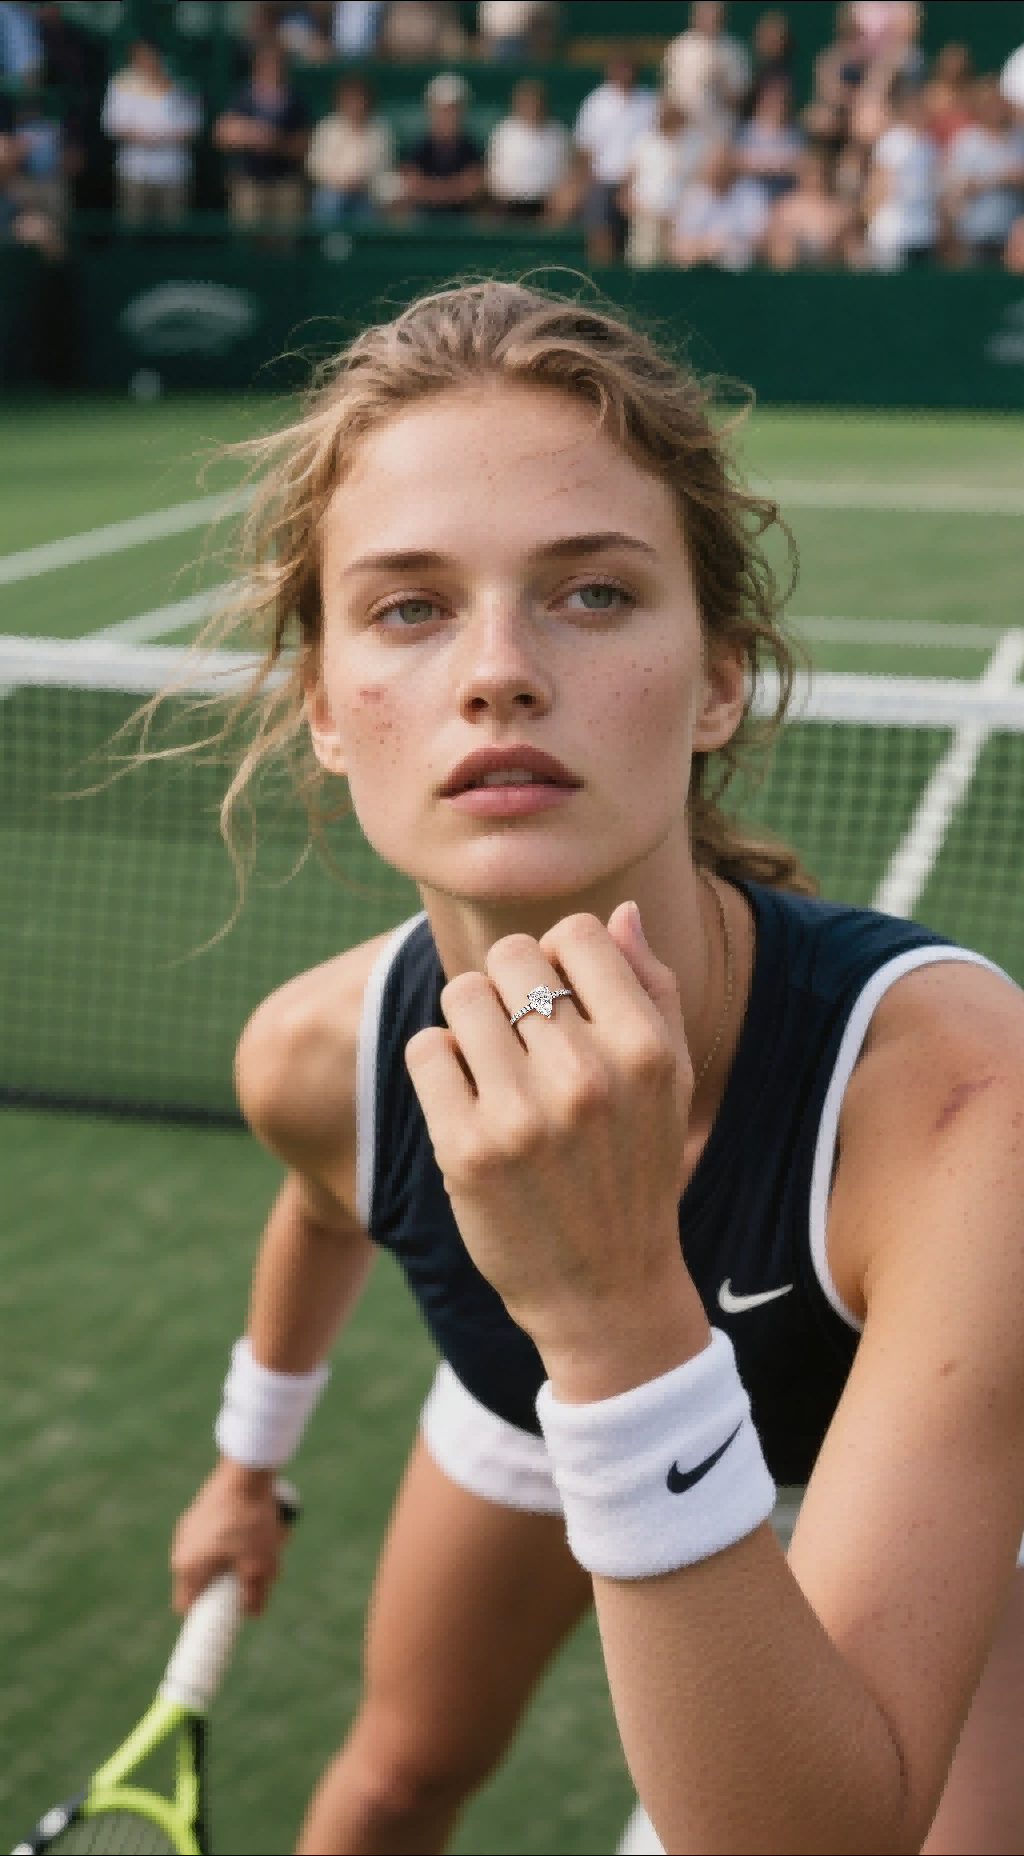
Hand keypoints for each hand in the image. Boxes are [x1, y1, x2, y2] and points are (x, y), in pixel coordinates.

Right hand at [171, 1459, 287, 1616]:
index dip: (207, 1616)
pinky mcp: (201, 1511)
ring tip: (267, 1547)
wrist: (247, 1470)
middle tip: (257, 1576)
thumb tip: (252, 1614)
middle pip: (206, 1581)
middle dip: (232, 1583)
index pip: (188, 1606)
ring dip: (239, 1558)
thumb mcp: (259, 1565)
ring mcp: (190, 1528)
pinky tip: (261, 1528)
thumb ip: (254, 1595)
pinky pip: (217, 1536)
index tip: (226, 1615)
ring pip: (215, 1557)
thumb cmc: (250, 1520)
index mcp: (188, 1567)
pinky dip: (237, 1538)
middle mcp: (182, 1548)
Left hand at [405, 906, 708, 1400]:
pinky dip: (439, 1065)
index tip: (562, 1000)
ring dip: (470, 1022)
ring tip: (492, 1066)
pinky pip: (425, 1048)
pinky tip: (466, 1098)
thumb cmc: (636, 1170)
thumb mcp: (669, 1083)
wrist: (605, 1291)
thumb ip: (652, 991)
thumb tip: (617, 912)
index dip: (560, 956)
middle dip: (511, 987)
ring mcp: (522, 1115)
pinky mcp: (466, 1149)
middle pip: (511, 956)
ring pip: (462, 996)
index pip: (577, 932)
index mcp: (644, 1050)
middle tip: (521, 1039)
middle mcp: (586, 1077)